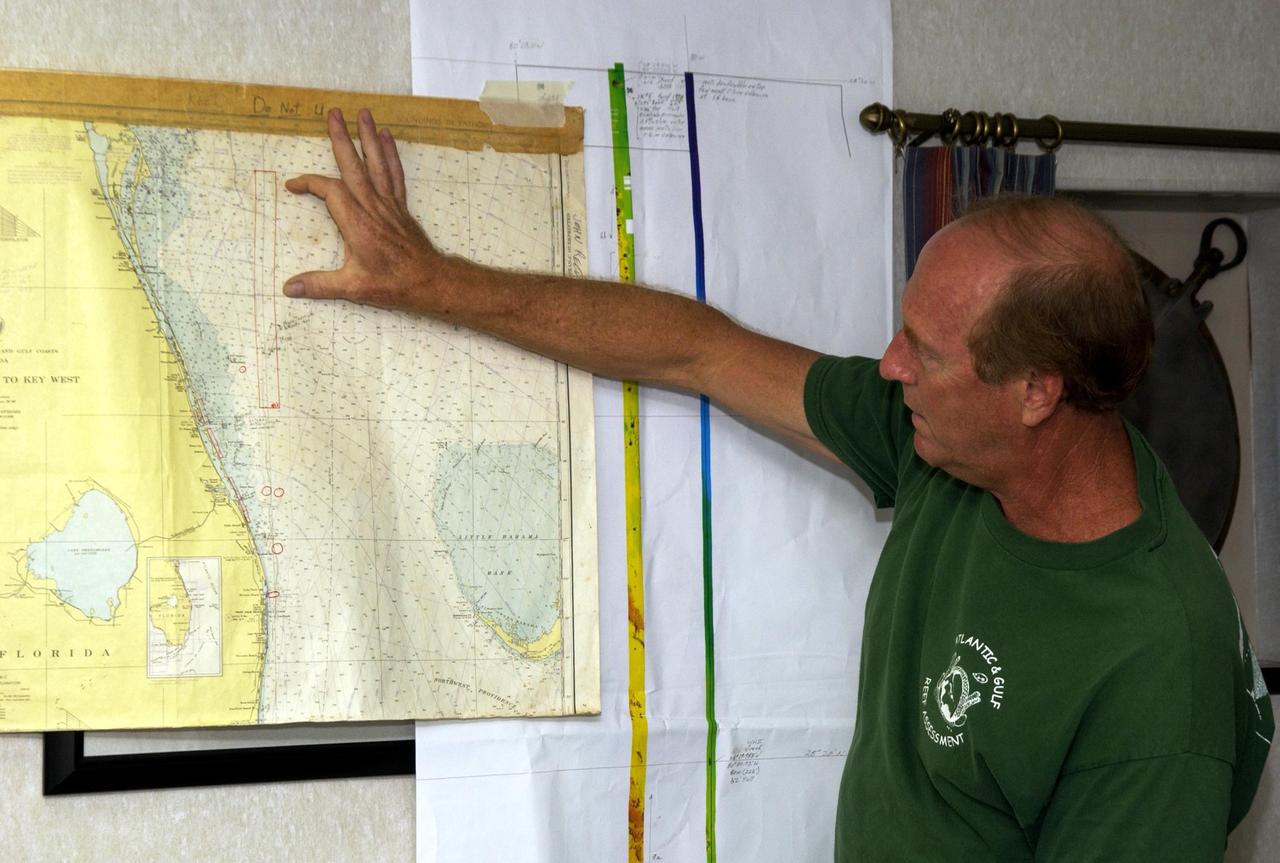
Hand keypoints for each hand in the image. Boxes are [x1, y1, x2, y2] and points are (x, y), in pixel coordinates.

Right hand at [283, 108, 439, 309]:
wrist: (428, 281)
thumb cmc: (392, 284)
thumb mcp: (352, 288)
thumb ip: (319, 285)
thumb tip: (289, 288)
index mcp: (356, 223)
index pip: (329, 191)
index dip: (309, 183)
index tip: (293, 185)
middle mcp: (372, 207)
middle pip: (353, 166)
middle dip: (341, 139)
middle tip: (334, 113)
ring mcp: (388, 205)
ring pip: (376, 164)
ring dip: (368, 137)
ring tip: (363, 113)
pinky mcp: (400, 207)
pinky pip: (395, 174)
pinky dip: (390, 154)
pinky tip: (386, 136)